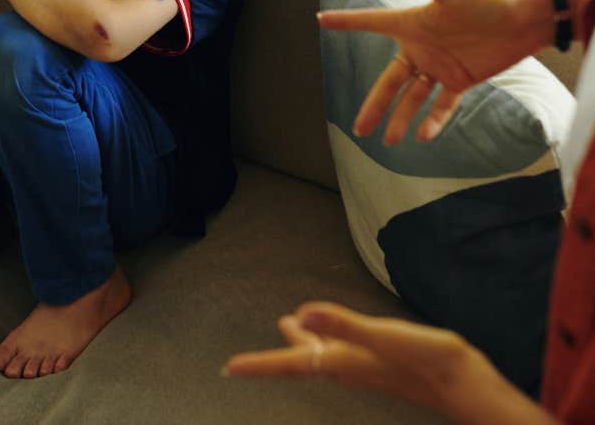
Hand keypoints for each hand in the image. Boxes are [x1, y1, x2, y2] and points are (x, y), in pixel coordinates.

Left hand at [224, 302, 555, 424]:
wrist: (469, 384)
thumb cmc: (429, 359)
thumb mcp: (384, 336)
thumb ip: (343, 324)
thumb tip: (300, 312)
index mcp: (342, 360)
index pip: (291, 363)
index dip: (259, 364)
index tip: (228, 368)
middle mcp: (348, 367)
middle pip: (301, 361)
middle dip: (274, 357)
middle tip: (246, 359)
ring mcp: (365, 367)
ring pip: (321, 356)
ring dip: (300, 344)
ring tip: (287, 327)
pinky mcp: (381, 363)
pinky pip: (341, 353)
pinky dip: (326, 341)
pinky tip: (333, 335)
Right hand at [317, 0, 548, 144]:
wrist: (523, 20)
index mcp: (411, 25)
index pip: (371, 23)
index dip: (347, 22)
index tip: (321, 18)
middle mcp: (420, 49)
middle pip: (389, 82)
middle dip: (373, 105)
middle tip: (358, 129)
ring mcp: (439, 67)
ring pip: (412, 98)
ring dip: (400, 119)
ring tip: (388, 141)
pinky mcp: (460, 81)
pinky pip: (443, 105)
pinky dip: (434, 120)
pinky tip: (424, 136)